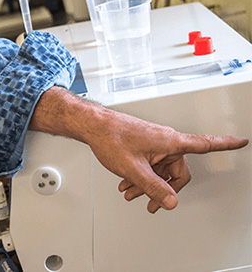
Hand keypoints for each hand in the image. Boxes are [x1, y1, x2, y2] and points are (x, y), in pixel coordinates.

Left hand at [88, 110, 247, 212]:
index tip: (241, 141)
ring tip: (131, 193)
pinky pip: (150, 164)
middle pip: (177, 171)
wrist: (93, 126)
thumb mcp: (133, 169)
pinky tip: (127, 183)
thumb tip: (171, 201)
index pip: (205, 143)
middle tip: (152, 203)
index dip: (225, 144)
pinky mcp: (144, 144)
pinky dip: (141, 175)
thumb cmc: (111, 137)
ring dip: (148, 184)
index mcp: (170, 142)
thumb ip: (153, 187)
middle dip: (164, 188)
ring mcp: (154, 143)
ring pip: (160, 170)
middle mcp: (165, 141)